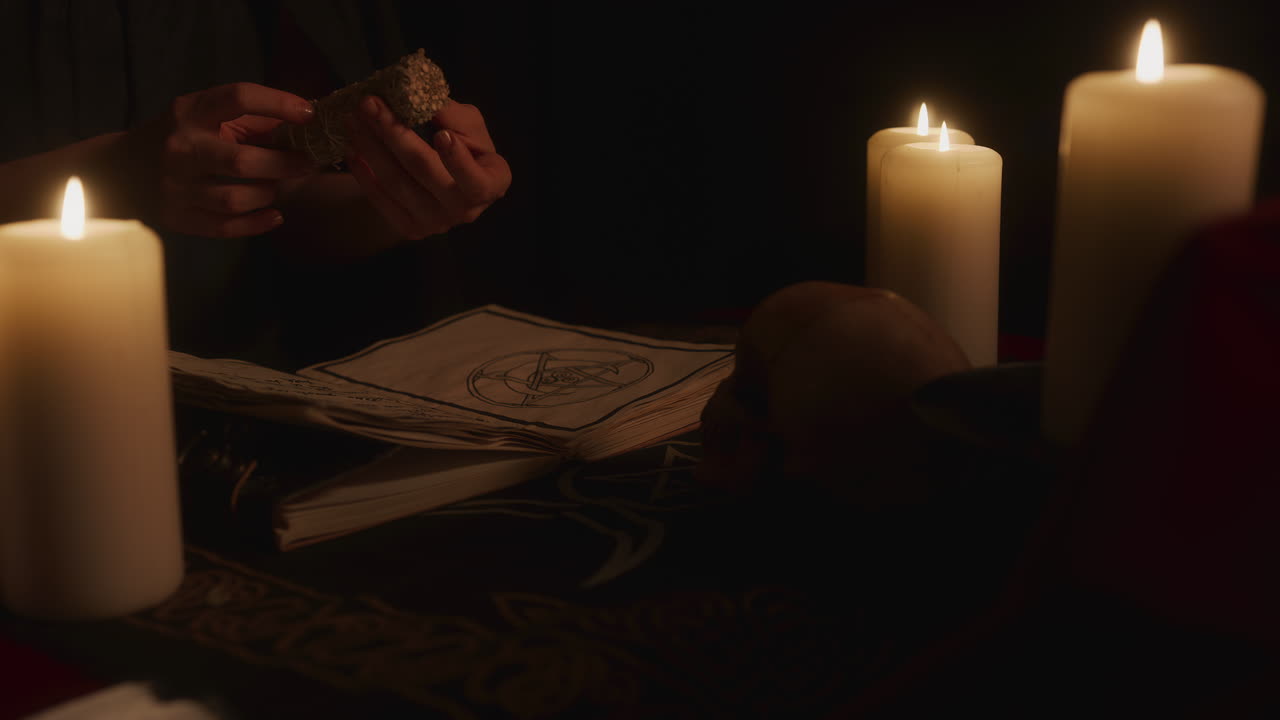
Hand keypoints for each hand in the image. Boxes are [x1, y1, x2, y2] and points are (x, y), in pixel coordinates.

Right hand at [128, 82, 316, 236]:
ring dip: (268, 194)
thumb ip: (252, 119)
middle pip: (241, 161)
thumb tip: (305, 125)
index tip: (308, 113)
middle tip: (308, 163)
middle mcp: (181, 148)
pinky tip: (275, 215)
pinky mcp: (178, 218)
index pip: (238, 98)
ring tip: (277, 186)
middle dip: (284, 164)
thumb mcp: (206, 115)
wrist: (122, 169)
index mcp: (191, 113)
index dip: (278, 103)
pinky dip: (257, 223)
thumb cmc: (183, 137)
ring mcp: (176, 187)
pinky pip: (225, 227)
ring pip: (235, 199)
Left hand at [344, 96, 511, 240]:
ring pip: (397, 183)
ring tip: (352, 119)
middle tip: (369, 104)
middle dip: (394, 134)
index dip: (458, 160)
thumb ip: (451, 115)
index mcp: (491, 184)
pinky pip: (381, 201)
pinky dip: (363, 173)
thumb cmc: (468, 148)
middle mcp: (465, 211)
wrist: (455, 183)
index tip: (441, 134)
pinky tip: (352, 148)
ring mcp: (436, 224)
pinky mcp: (410, 229)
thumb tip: (418, 97)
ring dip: (370, 148)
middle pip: (425, 172)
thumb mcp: (470, 126)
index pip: (475, 180)